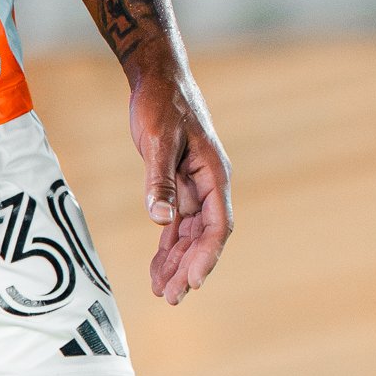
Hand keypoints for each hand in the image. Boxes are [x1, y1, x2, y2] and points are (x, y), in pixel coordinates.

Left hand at [128, 65, 232, 304]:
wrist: (158, 78)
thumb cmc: (162, 104)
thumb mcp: (158, 139)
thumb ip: (159, 179)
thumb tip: (160, 219)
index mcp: (214, 174)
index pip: (218, 225)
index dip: (207, 255)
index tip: (193, 281)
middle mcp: (208, 186)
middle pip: (204, 237)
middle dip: (188, 268)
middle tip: (170, 297)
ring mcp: (194, 188)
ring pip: (189, 236)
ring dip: (177, 263)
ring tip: (161, 292)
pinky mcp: (177, 186)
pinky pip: (175, 225)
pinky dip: (166, 247)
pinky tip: (157, 269)